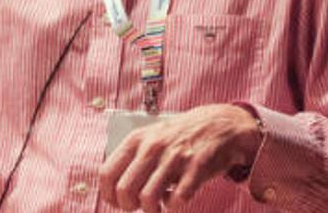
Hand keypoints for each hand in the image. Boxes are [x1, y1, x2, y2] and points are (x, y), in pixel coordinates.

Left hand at [99, 104, 261, 211]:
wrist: (220, 124)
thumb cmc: (181, 136)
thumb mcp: (150, 137)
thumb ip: (131, 158)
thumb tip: (113, 188)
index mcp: (136, 140)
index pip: (107, 173)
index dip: (109, 195)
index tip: (117, 203)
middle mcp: (152, 147)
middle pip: (125, 190)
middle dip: (129, 206)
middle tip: (139, 206)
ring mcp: (174, 157)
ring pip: (148, 198)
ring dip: (152, 210)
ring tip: (158, 208)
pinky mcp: (196, 168)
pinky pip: (177, 199)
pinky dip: (174, 207)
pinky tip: (176, 199)